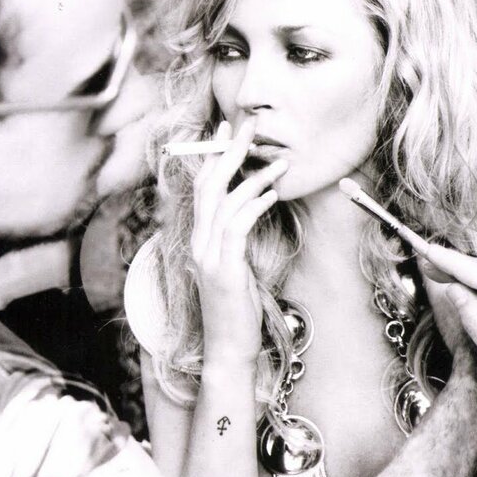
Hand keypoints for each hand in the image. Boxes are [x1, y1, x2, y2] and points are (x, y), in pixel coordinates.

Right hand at [191, 119, 287, 365]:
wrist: (228, 350)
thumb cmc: (236, 314)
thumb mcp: (235, 272)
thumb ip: (235, 245)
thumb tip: (252, 217)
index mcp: (199, 242)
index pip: (202, 190)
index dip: (212, 158)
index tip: (227, 131)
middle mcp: (198, 245)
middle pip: (209, 186)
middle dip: (229, 153)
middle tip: (250, 126)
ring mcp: (208, 257)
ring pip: (225, 203)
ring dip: (253, 178)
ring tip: (278, 161)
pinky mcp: (224, 270)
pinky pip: (238, 227)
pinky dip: (255, 206)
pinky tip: (273, 194)